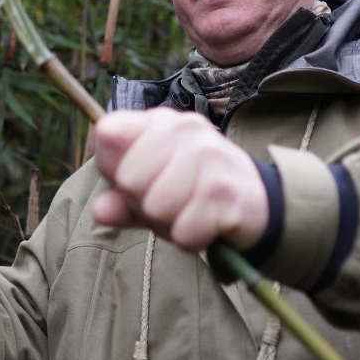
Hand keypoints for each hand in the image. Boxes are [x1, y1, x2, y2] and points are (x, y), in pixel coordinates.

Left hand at [90, 109, 267, 252]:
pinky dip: (192, 238)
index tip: (136, 180)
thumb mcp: (154, 191)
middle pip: (128, 178)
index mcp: (161, 120)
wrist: (258, 202)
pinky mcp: (225, 190)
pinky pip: (183, 231)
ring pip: (155, 207)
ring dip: (170, 224)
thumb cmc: (196, 191)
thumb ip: (123, 200)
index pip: (107, 133)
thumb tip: (100, 211)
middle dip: (143, 204)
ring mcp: (208, 156)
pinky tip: (208, 224)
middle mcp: (185, 127)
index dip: (112, 168)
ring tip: (191, 211)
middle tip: (172, 202)